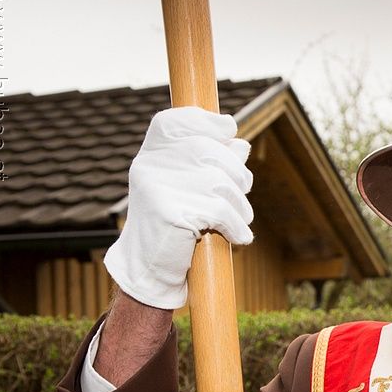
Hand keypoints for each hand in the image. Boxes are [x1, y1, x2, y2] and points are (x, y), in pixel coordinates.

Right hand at [104, 107, 253, 308]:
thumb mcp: (192, 190)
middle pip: (207, 150)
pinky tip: (239, 236)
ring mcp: (156, 189)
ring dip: (240, 205)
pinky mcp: (170, 214)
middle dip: (236, 172)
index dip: (204, 120)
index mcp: (150, 156)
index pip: (173, 122)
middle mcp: (148, 167)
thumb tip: (241, 144)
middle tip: (243, 191)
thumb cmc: (176, 226)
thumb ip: (214, 165)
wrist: (151, 271)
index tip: (229, 128)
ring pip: (220, 183)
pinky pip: (220, 211)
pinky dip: (237, 226)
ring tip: (238, 220)